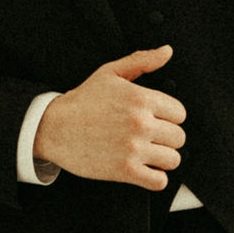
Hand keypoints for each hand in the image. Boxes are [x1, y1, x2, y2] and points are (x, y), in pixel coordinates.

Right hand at [34, 46, 185, 190]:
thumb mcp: (110, 73)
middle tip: (149, 138)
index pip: (180, 114)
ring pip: (173, 159)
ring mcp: (133, 148)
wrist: (53, 128)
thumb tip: (167, 51)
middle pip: (178, 137)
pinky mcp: (124, 171)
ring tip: (148, 154)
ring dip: (163, 159)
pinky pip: (159, 181)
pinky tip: (144, 170)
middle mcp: (140, 123)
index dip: (169, 117)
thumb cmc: (82, 101)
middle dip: (166, 138)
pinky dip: (155, 178)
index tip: (155, 120)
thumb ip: (141, 61)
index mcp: (141, 98)